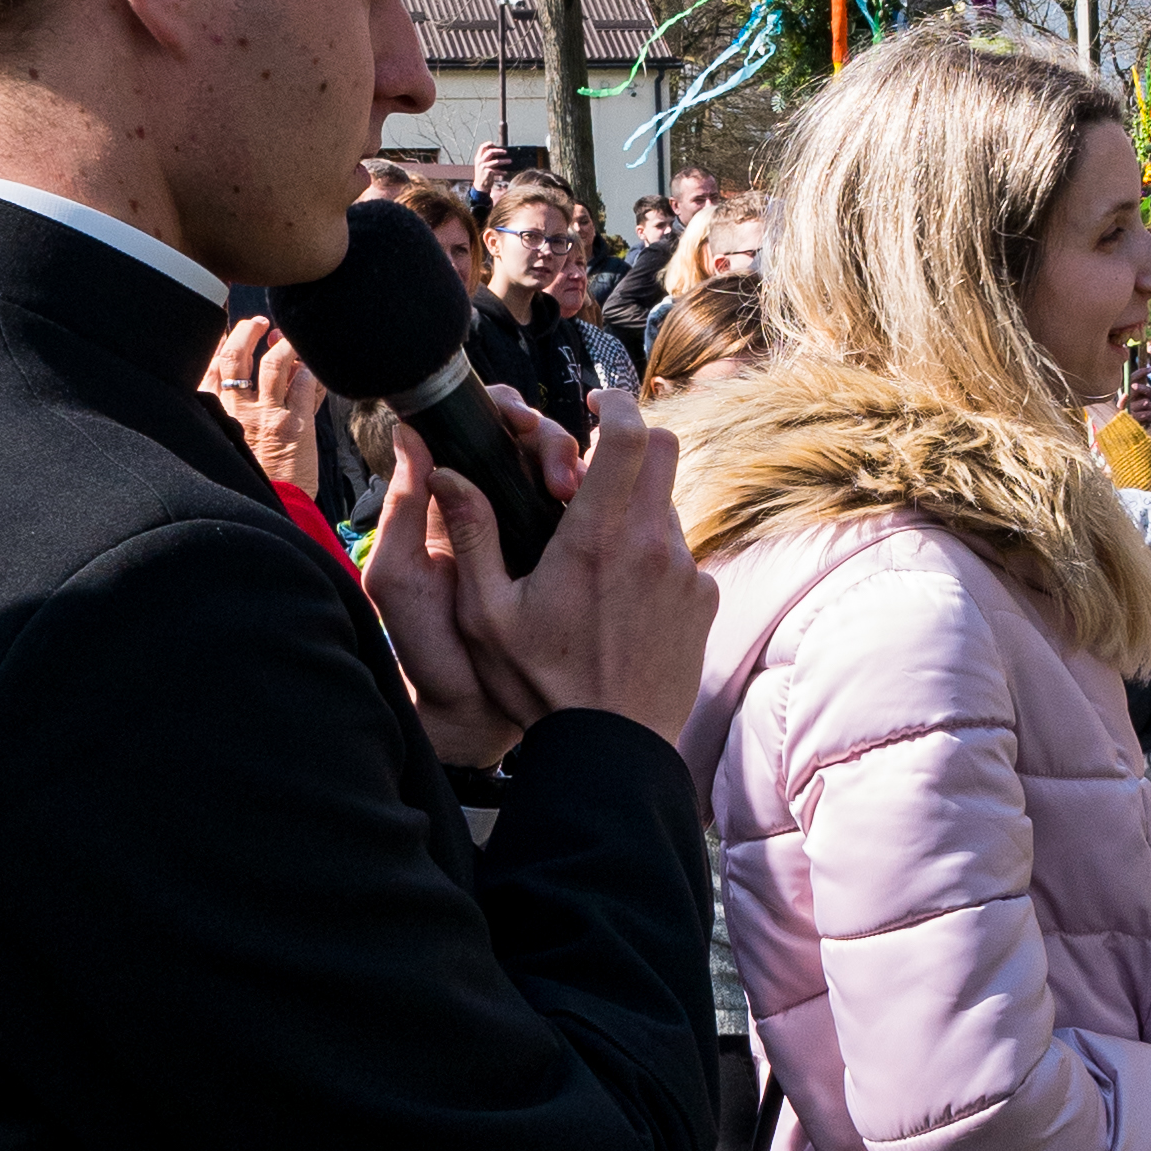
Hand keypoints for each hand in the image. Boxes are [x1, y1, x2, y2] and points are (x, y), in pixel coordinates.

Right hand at [206, 315, 328, 492]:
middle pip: (235, 356)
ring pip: (273, 363)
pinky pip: (304, 384)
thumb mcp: (227, 443)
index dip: (220, 342)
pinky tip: (312, 367)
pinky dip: (309, 370)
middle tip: (259, 324)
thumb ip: (231, 409)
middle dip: (246, 332)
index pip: (211, 367)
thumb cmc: (252, 479)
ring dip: (284, 344)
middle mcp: (236, 412)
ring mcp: (267, 416)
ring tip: (289, 339)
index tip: (228, 329)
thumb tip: (241, 376)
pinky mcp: (296, 425)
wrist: (273, 510)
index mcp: (215, 416)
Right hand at [363, 382, 709, 757]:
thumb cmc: (541, 685)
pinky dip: (654, 555)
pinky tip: (621, 597)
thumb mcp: (486, 614)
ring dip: (637, 508)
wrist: (610, 749)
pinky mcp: (704, 599)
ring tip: (596, 552)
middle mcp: (652, 543)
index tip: (595, 403)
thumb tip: (447, 472)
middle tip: (592, 469)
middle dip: (630, 443)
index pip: (629, 433)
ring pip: (669, 504)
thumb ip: (471, 535)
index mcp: (597, 536)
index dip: (616, 402)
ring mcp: (686, 571)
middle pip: (665, 449)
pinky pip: (681, 553)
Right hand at [472, 136, 514, 192]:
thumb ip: (487, 159)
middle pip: (490, 152)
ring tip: (510, 161)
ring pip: (496, 161)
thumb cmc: (483, 174)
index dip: (488, 144)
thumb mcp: (482, 165)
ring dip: (504, 161)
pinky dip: (502, 171)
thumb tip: (499, 153)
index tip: (494, 144)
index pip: (482, 147)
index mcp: (478, 158)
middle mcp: (480, 162)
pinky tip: (505, 172)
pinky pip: (497, 171)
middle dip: (499, 151)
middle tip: (506, 152)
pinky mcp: (488, 173)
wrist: (480, 186)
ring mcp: (484, 167)